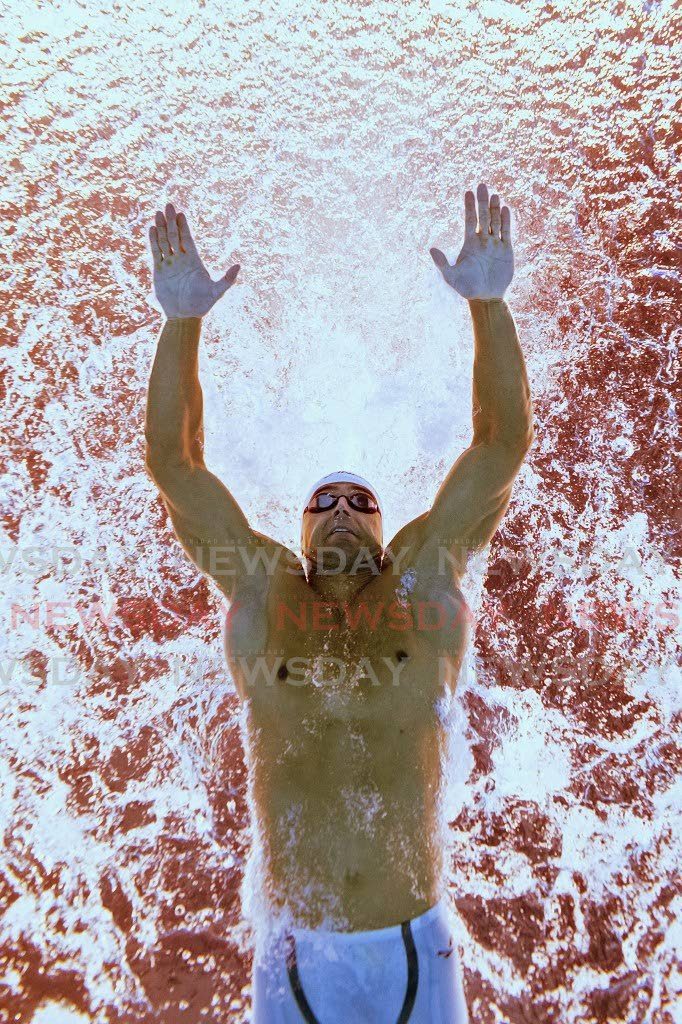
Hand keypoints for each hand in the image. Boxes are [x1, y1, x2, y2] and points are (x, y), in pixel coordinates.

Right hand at [148, 202, 239, 318]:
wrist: (184, 316)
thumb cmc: (202, 304)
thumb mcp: (217, 292)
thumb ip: (227, 279)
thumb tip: (239, 266)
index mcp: (194, 261)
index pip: (188, 239)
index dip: (184, 227)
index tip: (180, 214)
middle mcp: (181, 260)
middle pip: (175, 236)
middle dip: (171, 222)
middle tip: (168, 206)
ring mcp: (169, 264)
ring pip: (164, 242)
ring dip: (161, 228)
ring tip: (158, 213)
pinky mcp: (159, 271)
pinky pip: (156, 253)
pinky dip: (153, 241)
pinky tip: (152, 229)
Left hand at [430, 183, 513, 299]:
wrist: (485, 297)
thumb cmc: (466, 288)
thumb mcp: (451, 276)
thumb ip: (442, 263)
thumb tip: (431, 249)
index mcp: (469, 243)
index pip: (469, 220)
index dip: (469, 206)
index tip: (468, 192)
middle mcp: (482, 240)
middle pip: (483, 216)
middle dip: (482, 202)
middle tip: (482, 185)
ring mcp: (495, 244)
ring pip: (495, 222)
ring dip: (494, 208)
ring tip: (494, 195)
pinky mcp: (506, 250)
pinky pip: (506, 232)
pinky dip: (505, 221)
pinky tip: (505, 209)